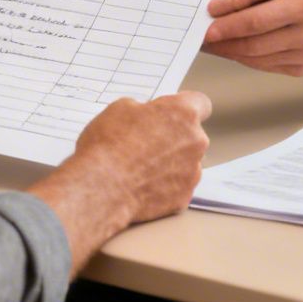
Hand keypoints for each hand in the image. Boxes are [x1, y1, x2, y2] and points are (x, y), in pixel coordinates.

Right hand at [70, 92, 212, 224]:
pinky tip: (141, 186)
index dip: (183, 108)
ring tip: (140, 168)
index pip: (200, 103)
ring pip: (186, 163)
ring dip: (170, 163)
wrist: (102, 189)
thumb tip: (146, 117)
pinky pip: (177, 187)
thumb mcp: (120, 109)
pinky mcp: (184, 198)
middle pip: (192, 136)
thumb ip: (144, 110)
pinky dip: (164, 186)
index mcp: (183, 114)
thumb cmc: (109, 146)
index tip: (173, 113)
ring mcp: (192, 173)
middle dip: (173, 137)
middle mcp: (195, 142)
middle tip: (145, 142)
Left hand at [203, 0, 302, 76]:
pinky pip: (268, 66)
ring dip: (232, 52)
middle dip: (224, 43)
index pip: (258, 21)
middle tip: (202, 37)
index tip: (207, 24)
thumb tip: (222, 5)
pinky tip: (236, 47)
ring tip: (214, 42)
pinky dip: (249, 58)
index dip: (229, 25)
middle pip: (256, 45)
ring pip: (259, 60)